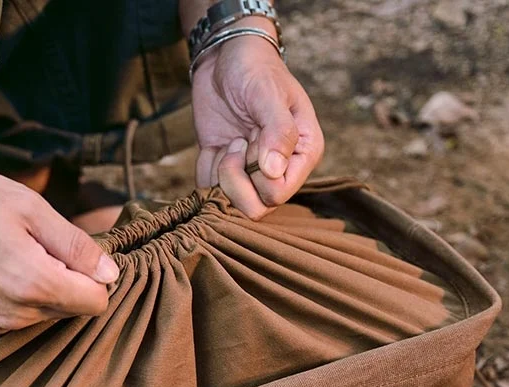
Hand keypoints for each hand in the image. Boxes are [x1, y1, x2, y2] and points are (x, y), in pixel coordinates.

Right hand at [0, 168, 118, 334]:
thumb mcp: (31, 209)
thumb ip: (76, 246)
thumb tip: (111, 273)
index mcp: (36, 284)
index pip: (96, 303)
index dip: (95, 277)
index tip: (74, 252)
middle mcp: (18, 315)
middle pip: (73, 310)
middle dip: (69, 282)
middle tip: (41, 246)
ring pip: (47, 315)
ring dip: (44, 289)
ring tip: (15, 254)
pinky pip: (21, 319)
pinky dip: (20, 298)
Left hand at [191, 23, 324, 216]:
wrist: (226, 56)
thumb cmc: (255, 68)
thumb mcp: (268, 94)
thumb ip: (277, 132)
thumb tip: (274, 172)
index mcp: (302, 153)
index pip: (279, 194)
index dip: (258, 178)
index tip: (251, 142)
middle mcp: (280, 169)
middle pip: (256, 207)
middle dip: (237, 180)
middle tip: (234, 145)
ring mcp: (251, 172)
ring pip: (232, 205)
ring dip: (221, 177)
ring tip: (227, 145)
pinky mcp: (225, 169)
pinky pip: (211, 190)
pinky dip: (206, 172)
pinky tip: (214, 147)